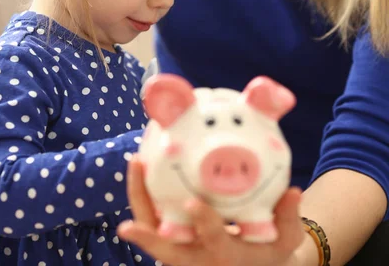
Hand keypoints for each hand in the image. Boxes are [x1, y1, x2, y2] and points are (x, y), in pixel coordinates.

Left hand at [117, 154, 303, 265]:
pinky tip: (141, 163)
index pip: (214, 243)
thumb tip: (294, 192)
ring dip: (139, 201)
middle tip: (126, 225)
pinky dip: (144, 193)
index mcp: (227, 257)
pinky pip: (153, 215)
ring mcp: (183, 246)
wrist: (254, 261)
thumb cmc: (270, 250)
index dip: (204, 224)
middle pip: (167, 252)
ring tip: (135, 163)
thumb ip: (288, 219)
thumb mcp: (286, 240)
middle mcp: (199, 257)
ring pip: (153, 231)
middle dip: (148, 238)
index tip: (193, 203)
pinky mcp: (174, 232)